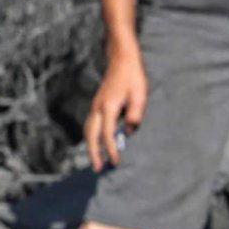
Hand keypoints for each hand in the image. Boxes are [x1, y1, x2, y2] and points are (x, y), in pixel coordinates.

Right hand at [85, 53, 147, 169]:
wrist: (121, 60)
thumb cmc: (133, 77)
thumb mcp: (140, 95)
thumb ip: (135, 114)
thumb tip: (128, 131)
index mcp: (108, 107)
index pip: (108, 135)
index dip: (111, 150)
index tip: (115, 162)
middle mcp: (98, 108)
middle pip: (91, 136)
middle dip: (93, 153)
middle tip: (97, 169)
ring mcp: (95, 106)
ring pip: (88, 130)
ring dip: (90, 146)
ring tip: (95, 160)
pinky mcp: (97, 105)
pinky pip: (90, 125)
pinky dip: (91, 137)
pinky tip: (97, 144)